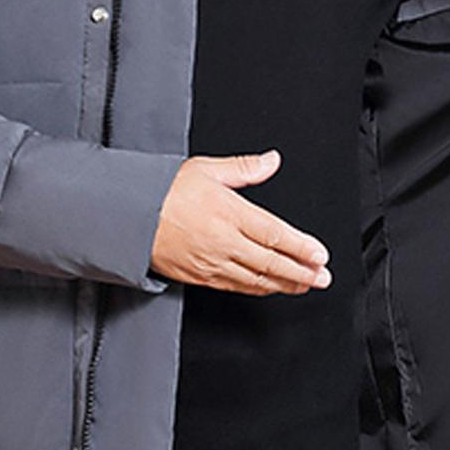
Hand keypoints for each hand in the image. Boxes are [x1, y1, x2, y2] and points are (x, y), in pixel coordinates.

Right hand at [149, 149, 332, 294]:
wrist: (127, 218)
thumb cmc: (162, 192)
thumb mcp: (205, 169)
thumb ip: (244, 168)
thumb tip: (271, 160)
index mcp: (229, 213)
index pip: (275, 234)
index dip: (301, 247)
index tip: (320, 254)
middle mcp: (223, 241)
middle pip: (272, 262)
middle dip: (302, 271)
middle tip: (323, 276)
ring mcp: (212, 263)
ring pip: (257, 279)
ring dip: (285, 284)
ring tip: (305, 284)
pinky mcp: (200, 277)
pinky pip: (236, 287)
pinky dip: (258, 289)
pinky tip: (271, 287)